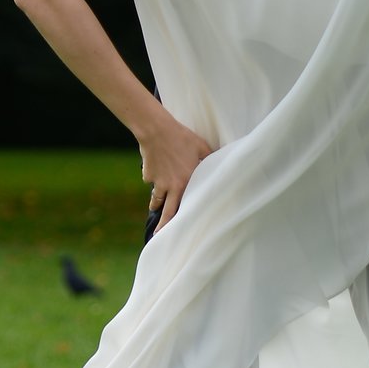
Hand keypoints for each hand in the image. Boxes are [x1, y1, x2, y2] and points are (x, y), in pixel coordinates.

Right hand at [139, 112, 214, 229]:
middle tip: (159, 236)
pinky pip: (150, 180)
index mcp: (188, 182)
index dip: (186, 216)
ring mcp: (158, 182)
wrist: (156, 131)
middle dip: (163, 226)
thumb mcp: (202, 147)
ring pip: (157, 199)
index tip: (186, 226)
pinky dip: (153, 178)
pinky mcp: (148, 175)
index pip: (188, 205)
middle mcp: (172, 186)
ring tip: (155, 209)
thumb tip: (220, 162)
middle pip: (168, 212)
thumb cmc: (182, 137)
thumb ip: (210, 158)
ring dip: (157, 204)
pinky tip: (156, 168)